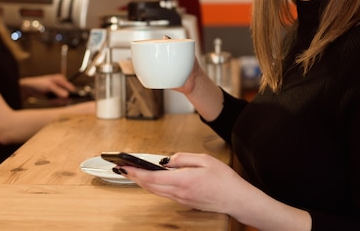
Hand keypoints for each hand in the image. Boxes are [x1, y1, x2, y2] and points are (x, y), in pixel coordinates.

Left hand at [20, 74, 74, 97]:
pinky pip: (58, 101)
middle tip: (55, 100)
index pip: (70, 87)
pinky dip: (54, 102)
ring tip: (51, 100)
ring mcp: (58, 90)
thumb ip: (58, 91)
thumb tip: (67, 95)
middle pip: (67, 94)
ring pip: (62, 99)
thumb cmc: (38, 84)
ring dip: (57, 101)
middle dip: (61, 99)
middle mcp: (61, 85)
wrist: (30, 88)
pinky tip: (50, 100)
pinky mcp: (54, 95)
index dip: (70, 94)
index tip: (68, 100)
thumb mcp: (49, 86)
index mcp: (61, 79)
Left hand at [117, 152, 247, 213]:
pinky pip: (164, 194)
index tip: (124, 166)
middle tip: (122, 168)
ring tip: (133, 173)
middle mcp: (179, 192)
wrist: (237, 200)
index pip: (152, 176)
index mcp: (183, 180)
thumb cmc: (225, 180)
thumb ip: (184, 158)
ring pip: (155, 191)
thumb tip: (168, 160)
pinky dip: (153, 186)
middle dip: (134, 177)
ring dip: (142, 182)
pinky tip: (151, 180)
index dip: (136, 172)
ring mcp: (181, 199)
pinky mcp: (185, 202)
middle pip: (150, 186)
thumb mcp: (205, 160)